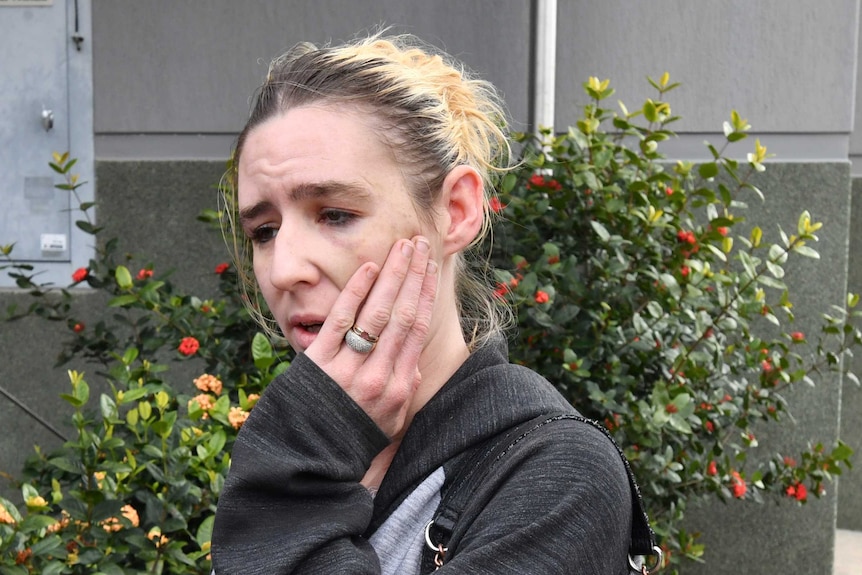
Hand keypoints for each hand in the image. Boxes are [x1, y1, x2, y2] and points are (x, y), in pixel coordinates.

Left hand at [304, 236, 437, 437]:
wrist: (311, 458)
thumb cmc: (352, 436)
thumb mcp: (389, 420)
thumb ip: (405, 389)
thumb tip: (414, 364)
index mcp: (399, 385)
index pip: (418, 329)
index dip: (426, 294)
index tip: (432, 267)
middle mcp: (379, 374)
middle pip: (403, 314)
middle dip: (414, 275)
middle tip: (422, 243)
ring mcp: (349, 368)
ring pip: (377, 312)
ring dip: (392, 275)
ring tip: (403, 246)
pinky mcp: (319, 363)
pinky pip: (341, 320)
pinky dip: (355, 291)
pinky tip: (368, 267)